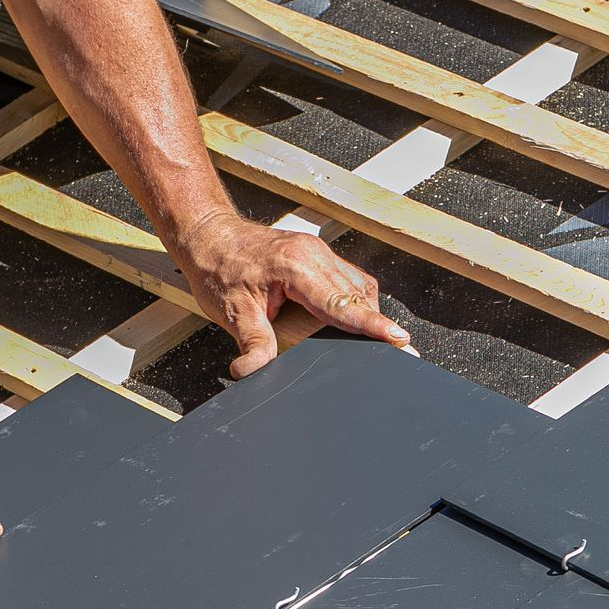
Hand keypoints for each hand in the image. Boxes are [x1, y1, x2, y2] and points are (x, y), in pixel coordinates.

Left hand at [177, 210, 412, 377]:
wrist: (208, 236)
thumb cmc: (218, 267)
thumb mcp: (231, 312)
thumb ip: (252, 343)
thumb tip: (253, 372)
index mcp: (296, 266)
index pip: (342, 303)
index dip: (373, 324)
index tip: (399, 339)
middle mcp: (314, 254)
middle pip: (357, 295)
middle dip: (378, 324)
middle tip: (400, 350)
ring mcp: (318, 252)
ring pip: (357, 287)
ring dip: (365, 314)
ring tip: (379, 340)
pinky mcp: (318, 256)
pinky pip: (348, 280)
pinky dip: (354, 302)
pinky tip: (353, 321)